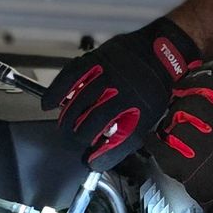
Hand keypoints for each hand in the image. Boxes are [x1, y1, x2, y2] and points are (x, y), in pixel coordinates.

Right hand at [43, 17, 200, 167]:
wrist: (163, 50)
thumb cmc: (155, 86)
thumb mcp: (151, 114)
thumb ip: (129, 135)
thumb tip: (104, 155)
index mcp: (139, 106)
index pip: (116, 139)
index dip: (101, 154)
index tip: (91, 161)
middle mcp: (122, 90)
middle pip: (91, 121)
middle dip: (78, 137)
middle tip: (73, 143)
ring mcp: (107, 73)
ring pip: (78, 102)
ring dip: (67, 120)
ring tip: (64, 129)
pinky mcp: (96, 59)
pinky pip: (70, 75)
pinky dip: (57, 91)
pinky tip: (49, 103)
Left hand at [155, 70, 212, 212]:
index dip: (195, 82)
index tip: (187, 83)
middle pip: (190, 102)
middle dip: (180, 102)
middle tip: (178, 104)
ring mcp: (202, 149)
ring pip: (174, 124)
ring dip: (170, 122)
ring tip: (171, 125)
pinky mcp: (187, 169)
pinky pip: (162, 149)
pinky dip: (154, 141)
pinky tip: (154, 137)